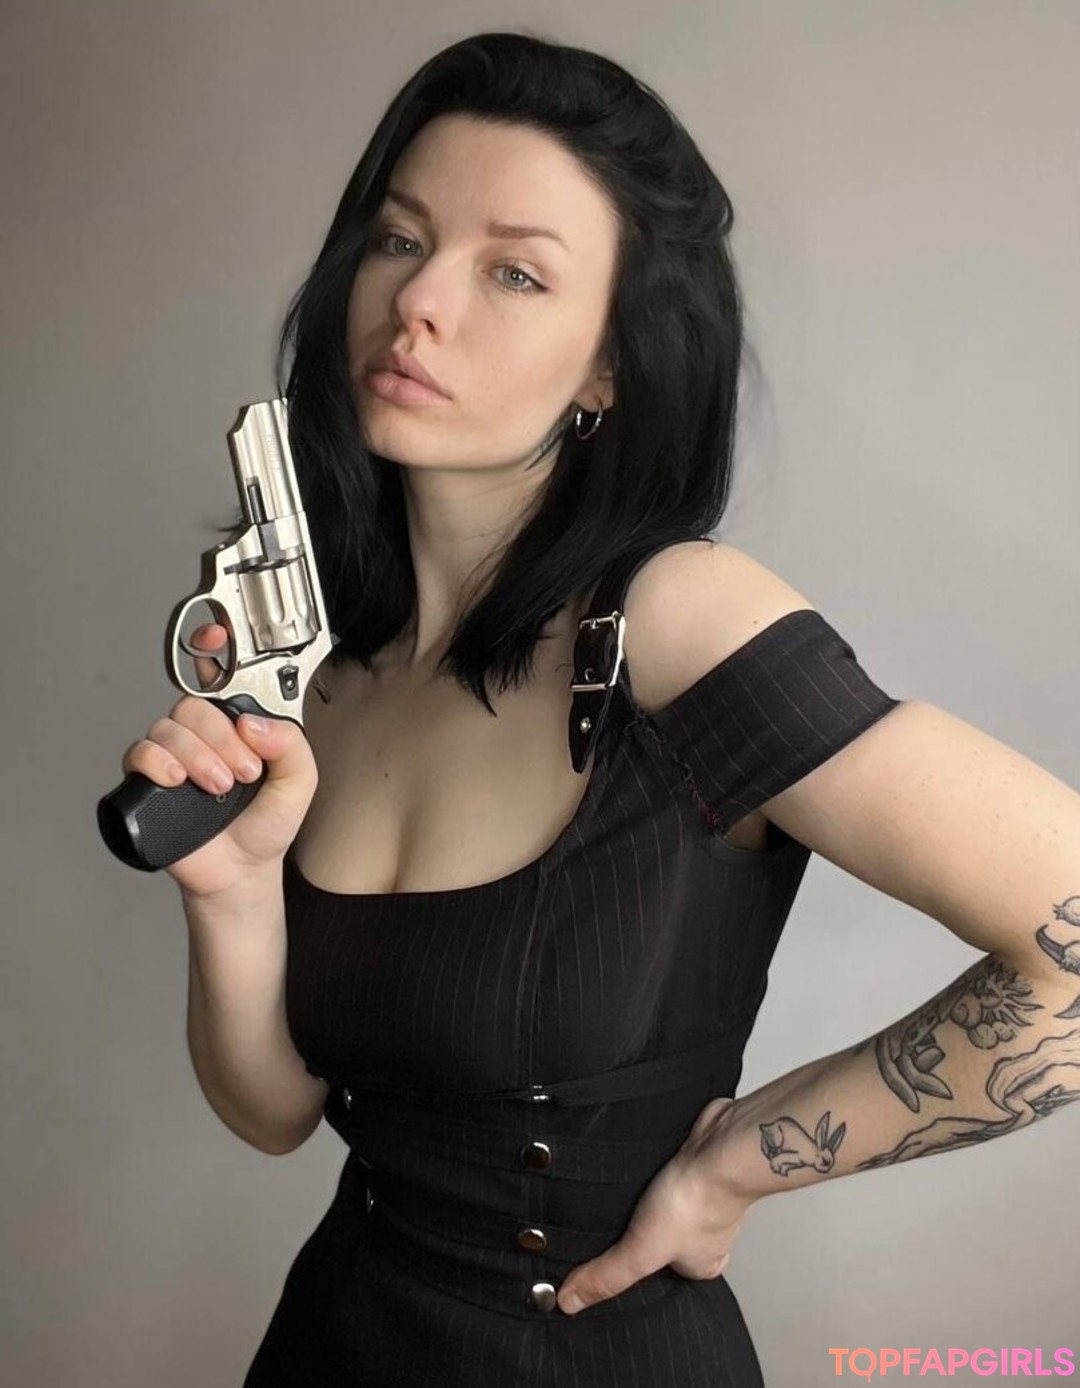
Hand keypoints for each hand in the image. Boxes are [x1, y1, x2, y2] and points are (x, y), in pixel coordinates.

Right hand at [118, 623, 318, 899]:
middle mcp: (204, 733)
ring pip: (168, 727)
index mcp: (240, 723)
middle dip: (220, 738)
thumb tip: (255, 723)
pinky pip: (138, 753)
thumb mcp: (300, 783)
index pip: (223, 676)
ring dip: (197, 756)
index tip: (215, 637)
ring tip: (219, 787)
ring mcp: (175, 754)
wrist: (241, 872)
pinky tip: (175, 780)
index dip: (215, 648)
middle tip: (243, 772)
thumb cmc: (266, 824)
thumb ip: (292, 746)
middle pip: (195, 705)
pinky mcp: (149, 780)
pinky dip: (156, 762)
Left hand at [556, 1096, 755, 1315]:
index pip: (662, 1275)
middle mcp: (705, 1232)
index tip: (610, 1255)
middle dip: (639, 1226)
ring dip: (645, 1194)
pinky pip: (669, 1170)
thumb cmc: (699, 1199)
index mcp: (701, 1264)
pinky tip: (639, 1160)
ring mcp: (702, 1195)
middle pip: (663, 1236)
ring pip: (665, 1201)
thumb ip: (607, 1276)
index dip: (636, 1265)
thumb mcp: (642, 1250)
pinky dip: (654, 1167)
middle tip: (613, 1218)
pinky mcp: (696, 1163)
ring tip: (621, 1186)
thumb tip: (570, 1302)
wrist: (724, 1146)